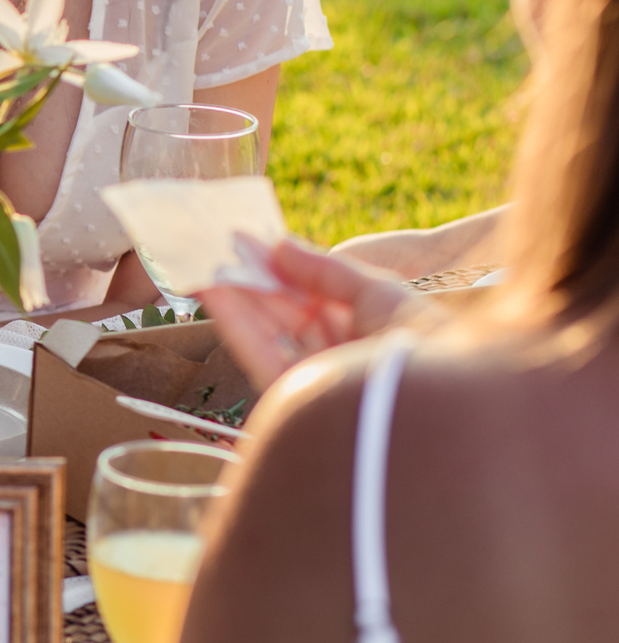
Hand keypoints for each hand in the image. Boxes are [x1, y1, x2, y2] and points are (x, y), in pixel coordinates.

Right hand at [200, 237, 421, 389]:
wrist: (436, 399)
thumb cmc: (424, 341)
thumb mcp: (379, 292)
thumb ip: (326, 270)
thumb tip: (279, 245)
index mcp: (363, 336)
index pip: (313, 299)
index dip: (283, 270)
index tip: (254, 242)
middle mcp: (335, 359)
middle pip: (285, 315)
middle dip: (253, 280)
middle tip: (222, 246)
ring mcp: (312, 380)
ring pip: (265, 332)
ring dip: (235, 296)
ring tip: (207, 260)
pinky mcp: (291, 397)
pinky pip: (258, 353)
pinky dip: (232, 320)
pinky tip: (213, 288)